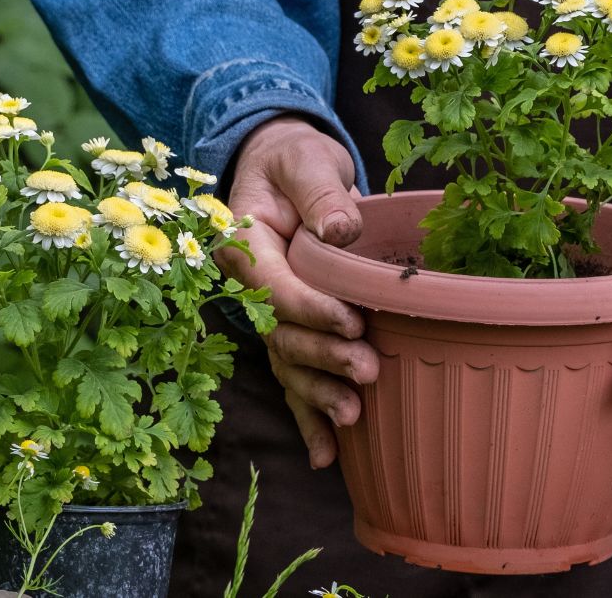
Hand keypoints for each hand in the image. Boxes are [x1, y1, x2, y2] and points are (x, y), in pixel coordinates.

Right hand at [218, 116, 377, 468]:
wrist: (283, 163)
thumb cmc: (294, 157)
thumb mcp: (306, 159)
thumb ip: (321, 191)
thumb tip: (343, 228)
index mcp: (244, 244)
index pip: (273, 286)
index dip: (311, 308)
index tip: (353, 320)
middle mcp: (248, 286)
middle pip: (280, 333)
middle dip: (322, 356)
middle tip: (368, 370)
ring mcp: (268, 312)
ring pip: (287, 362)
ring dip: (317, 393)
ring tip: (353, 417)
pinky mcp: (289, 327)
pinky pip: (294, 375)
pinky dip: (308, 415)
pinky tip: (327, 455)